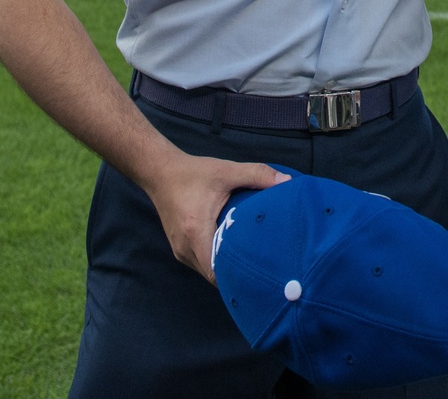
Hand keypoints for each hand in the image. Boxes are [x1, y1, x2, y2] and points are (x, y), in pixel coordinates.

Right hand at [144, 151, 288, 282]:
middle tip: (264, 269)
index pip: (217, 272)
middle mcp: (185, 247)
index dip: (238, 276)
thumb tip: (287, 183)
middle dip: (236, 274)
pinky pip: (200, 262)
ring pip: (206, 271)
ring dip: (225, 268)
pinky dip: (215, 261)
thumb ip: (258, 175)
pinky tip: (232, 252)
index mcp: (196, 232)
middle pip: (213, 275)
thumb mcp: (227, 171)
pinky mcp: (179, 247)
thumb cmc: (193, 173)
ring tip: (251, 262)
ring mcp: (180, 250)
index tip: (261, 274)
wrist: (160, 173)